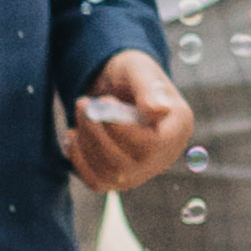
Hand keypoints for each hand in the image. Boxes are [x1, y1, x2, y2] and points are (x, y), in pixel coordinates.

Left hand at [61, 51, 191, 191]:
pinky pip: (96, 181)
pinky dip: (79, 159)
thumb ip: (149, 88)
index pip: (152, 147)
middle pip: (127, 164)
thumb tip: (158, 111)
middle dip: (97, 133)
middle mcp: (163, 157)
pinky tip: (73, 135)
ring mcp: (141, 172)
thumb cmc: (129, 74)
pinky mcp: (119, 179)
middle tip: (82, 102)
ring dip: (85, 142)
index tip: (106, 100)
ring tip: (80, 112)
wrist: (116, 85)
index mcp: (177, 130)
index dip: (122, 130)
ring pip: (109, 173)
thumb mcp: (139, 70)